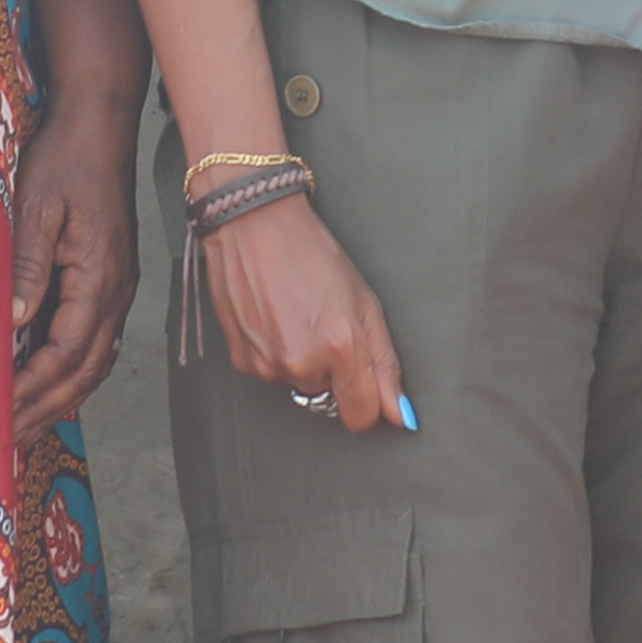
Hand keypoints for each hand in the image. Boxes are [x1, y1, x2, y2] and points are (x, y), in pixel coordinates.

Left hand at [13, 84, 144, 432]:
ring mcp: (117, 289)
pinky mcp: (108, 281)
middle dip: (46, 409)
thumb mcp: (36, 209)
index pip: (67, 352)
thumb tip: (11, 325)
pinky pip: (92, 342)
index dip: (33, 388)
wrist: (99, 125)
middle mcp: (116, 292)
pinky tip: (45, 386)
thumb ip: (27, 268)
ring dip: (59, 399)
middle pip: (86, 371)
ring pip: (93, 362)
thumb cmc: (65, 160)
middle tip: (8, 441)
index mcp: (100, 277)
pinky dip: (69, 373)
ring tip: (24, 429)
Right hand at [194, 194, 407, 435]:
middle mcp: (301, 363)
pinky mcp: (243, 361)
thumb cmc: (312, 253)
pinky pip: (272, 374)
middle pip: (330, 400)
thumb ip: (384, 363)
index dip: (370, 402)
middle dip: (334, 374)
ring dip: (304, 363)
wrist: (254, 226)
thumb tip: (399, 413)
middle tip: (327, 328)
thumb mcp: (364, 301)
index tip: (368, 385)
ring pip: (299, 386)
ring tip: (299, 318)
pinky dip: (277, 355)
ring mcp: (268, 364)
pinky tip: (276, 319)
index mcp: (339, 346)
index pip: (361, 416)